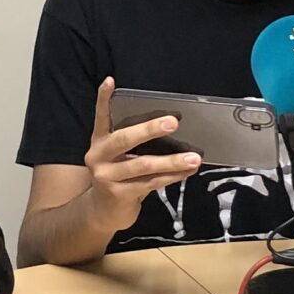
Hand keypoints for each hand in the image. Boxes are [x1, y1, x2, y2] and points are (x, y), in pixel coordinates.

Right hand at [83, 78, 198, 226]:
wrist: (101, 212)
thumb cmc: (117, 177)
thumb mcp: (117, 156)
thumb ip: (132, 143)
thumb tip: (169, 127)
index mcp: (99, 141)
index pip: (100, 116)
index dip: (104, 99)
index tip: (110, 81)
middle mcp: (99, 156)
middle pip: (125, 139)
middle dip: (150, 129)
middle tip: (173, 121)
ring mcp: (107, 177)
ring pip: (143, 165)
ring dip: (172, 161)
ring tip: (193, 158)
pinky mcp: (119, 194)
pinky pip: (151, 183)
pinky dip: (172, 176)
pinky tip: (187, 172)